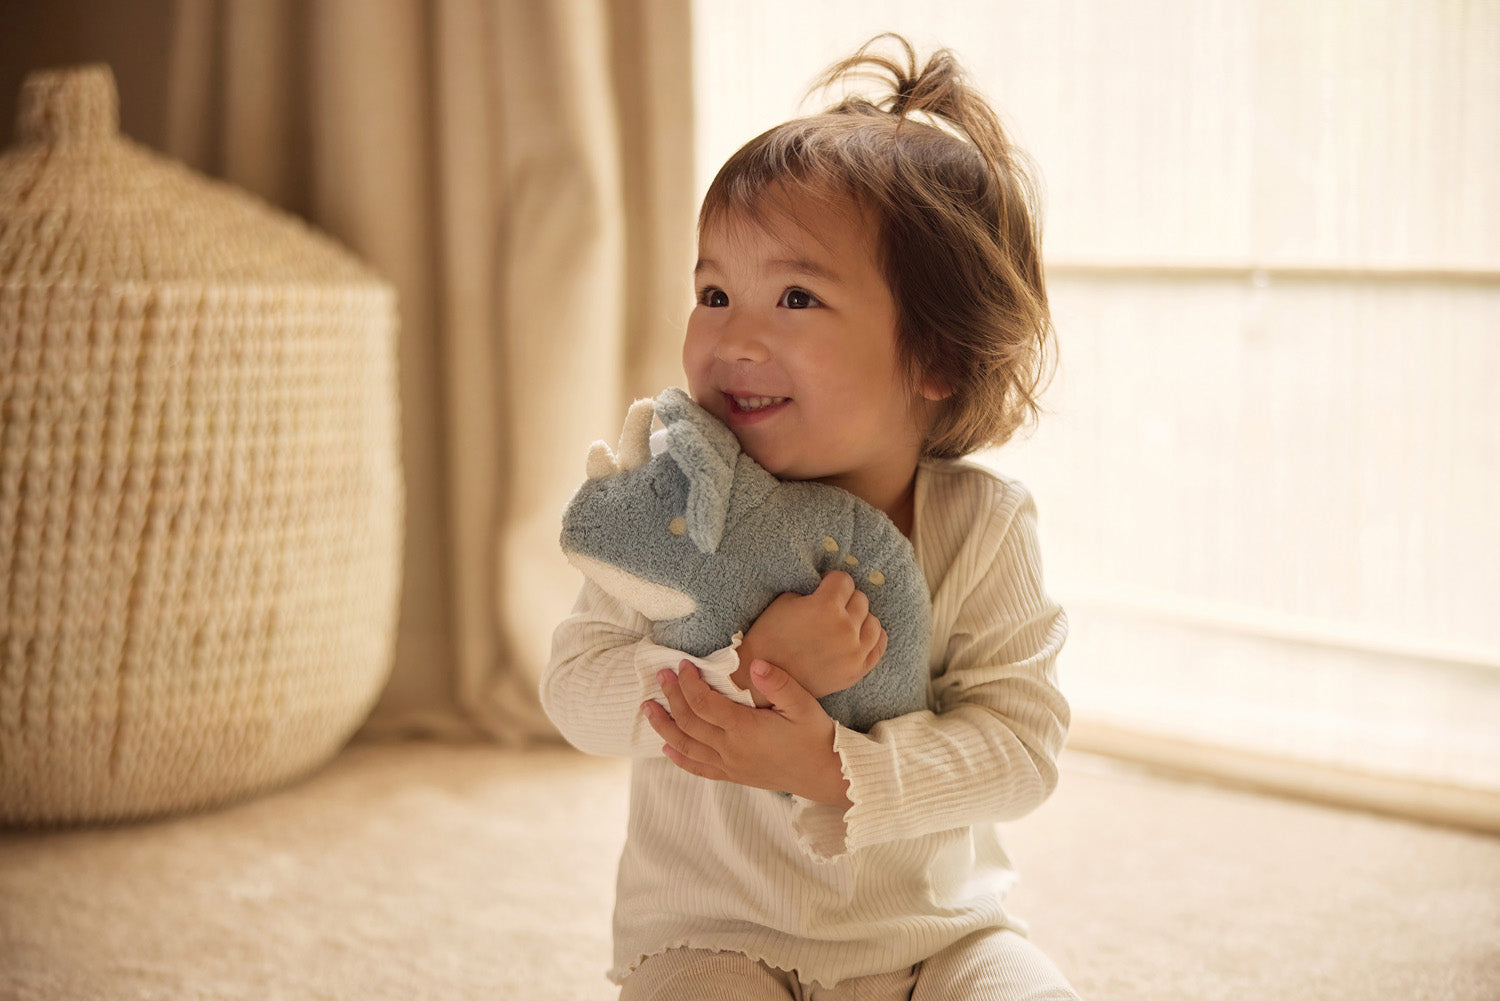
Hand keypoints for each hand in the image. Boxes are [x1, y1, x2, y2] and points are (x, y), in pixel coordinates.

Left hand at [644, 660, 851, 806]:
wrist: (827, 775)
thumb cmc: (817, 737)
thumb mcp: (803, 705)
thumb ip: (779, 683)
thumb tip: (755, 663)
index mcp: (745, 730)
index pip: (704, 703)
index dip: (689, 683)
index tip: (681, 664)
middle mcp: (731, 750)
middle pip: (689, 722)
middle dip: (671, 697)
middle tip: (660, 676)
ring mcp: (730, 765)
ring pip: (686, 746)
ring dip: (664, 726)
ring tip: (648, 708)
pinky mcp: (734, 776)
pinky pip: (699, 769)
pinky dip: (679, 758)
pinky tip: (666, 748)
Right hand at [734, 571, 887, 698]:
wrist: (766, 676)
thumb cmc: (770, 635)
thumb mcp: (786, 600)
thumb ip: (814, 591)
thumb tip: (829, 587)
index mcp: (826, 606)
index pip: (844, 580)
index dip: (830, 581)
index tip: (823, 587)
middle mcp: (845, 627)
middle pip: (860, 599)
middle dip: (844, 599)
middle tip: (830, 607)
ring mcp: (855, 651)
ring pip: (872, 621)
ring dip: (859, 618)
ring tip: (842, 623)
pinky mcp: (857, 670)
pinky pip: (878, 644)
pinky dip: (871, 636)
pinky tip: (858, 635)